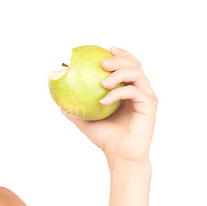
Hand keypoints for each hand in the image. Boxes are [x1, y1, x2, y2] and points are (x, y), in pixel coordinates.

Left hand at [61, 47, 157, 167]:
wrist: (120, 155)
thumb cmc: (105, 138)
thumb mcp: (85, 120)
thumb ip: (74, 108)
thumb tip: (56, 99)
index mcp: (127, 89)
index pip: (126, 65)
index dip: (118, 54)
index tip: (103, 50)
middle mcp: (139, 89)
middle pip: (134, 64)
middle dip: (119, 58)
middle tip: (102, 63)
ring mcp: (146, 96)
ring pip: (136, 73)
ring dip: (118, 73)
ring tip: (102, 82)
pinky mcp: (150, 104)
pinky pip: (133, 92)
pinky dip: (117, 93)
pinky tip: (103, 100)